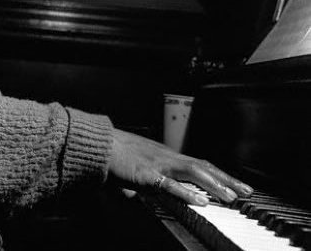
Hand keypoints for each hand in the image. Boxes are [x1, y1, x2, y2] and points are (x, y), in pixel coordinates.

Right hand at [109, 128, 252, 205]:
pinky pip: (170, 185)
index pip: (199, 163)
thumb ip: (144, 181)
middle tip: (247, 190)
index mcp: (167, 155)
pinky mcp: (147, 174)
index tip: (234, 183)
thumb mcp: (137, 167)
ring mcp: (158, 164)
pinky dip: (187, 193)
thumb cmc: (116, 154)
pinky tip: (201, 201)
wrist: (100, 144)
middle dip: (226, 179)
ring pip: (193, 172)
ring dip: (214, 185)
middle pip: (204, 166)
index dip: (218, 174)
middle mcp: (167, 157)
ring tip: (232, 197)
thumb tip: (140, 194)